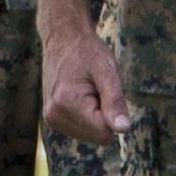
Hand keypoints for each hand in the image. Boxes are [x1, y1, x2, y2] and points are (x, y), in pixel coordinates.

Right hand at [38, 20, 128, 145]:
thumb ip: (115, 101)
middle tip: (94, 88)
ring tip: (86, 90)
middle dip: (103, 115)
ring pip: (91, 135)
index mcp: (67, 104)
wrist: (62, 39)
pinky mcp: (52, 120)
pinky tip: (79, 95)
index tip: (103, 90)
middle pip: (98, 136)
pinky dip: (86, 116)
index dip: (112, 113)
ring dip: (95, 115)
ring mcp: (51, 120)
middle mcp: (55, 116)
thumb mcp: (107, 70)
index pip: (105, 133)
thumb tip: (124, 129)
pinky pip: (82, 131)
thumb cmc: (87, 51)